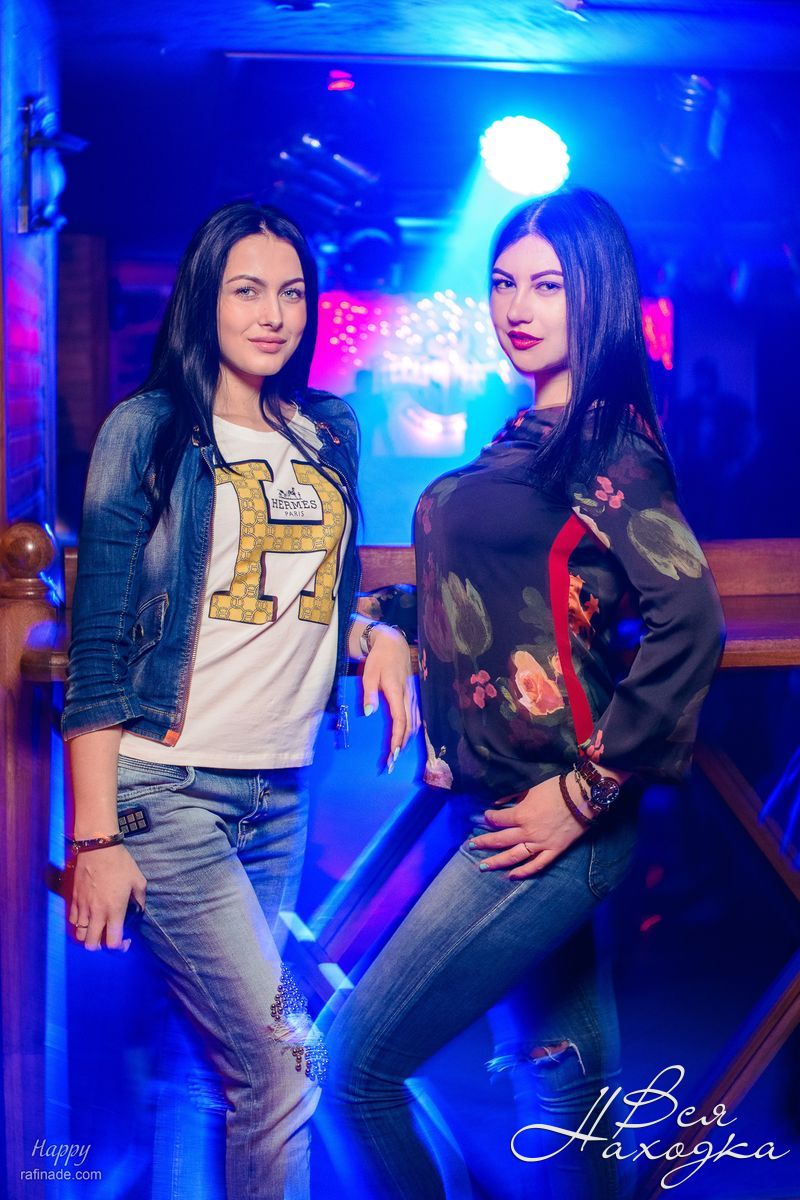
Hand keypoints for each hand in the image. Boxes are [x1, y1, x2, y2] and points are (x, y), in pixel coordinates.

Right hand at [68, 844, 146, 951]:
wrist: (98, 848)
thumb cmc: (120, 864)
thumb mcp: (138, 880)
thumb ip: (140, 899)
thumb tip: (140, 909)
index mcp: (114, 910)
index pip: (112, 942)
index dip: (119, 947)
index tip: (125, 941)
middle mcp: (96, 913)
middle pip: (91, 945)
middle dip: (99, 947)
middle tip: (107, 937)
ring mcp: (82, 907)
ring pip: (79, 935)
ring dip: (87, 936)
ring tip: (96, 927)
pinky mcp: (73, 899)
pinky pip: (72, 920)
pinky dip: (79, 923)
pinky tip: (87, 916)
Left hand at [362, 625, 419, 770]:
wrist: (393, 644)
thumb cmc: (379, 659)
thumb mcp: (369, 674)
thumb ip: (369, 694)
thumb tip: (368, 713)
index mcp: (397, 692)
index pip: (400, 721)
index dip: (398, 739)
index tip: (393, 754)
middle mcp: (408, 696)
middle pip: (409, 726)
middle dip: (402, 745)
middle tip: (393, 762)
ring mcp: (412, 696)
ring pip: (415, 722)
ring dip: (408, 739)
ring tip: (398, 754)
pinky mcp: (412, 695)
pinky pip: (416, 716)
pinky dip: (412, 730)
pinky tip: (407, 738)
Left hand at [470, 775, 587, 879]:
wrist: (584, 797)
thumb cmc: (557, 789)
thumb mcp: (530, 788)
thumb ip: (512, 797)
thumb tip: (496, 804)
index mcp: (521, 815)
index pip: (498, 820)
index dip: (489, 818)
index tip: (485, 817)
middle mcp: (528, 832)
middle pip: (500, 840)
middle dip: (484, 842)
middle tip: (471, 846)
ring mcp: (541, 844)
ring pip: (514, 856)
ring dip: (497, 862)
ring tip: (483, 866)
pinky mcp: (554, 850)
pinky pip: (537, 865)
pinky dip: (524, 871)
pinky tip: (511, 876)